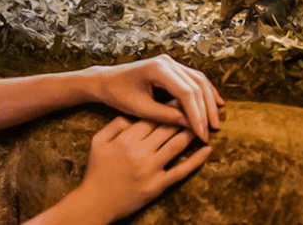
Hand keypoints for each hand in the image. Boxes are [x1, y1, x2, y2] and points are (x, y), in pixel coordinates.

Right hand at [75, 116, 212, 222]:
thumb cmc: (96, 170)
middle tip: (195, 105)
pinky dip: (196, 160)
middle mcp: (140, 151)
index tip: (177, 99)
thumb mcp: (98, 141)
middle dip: (182, 115)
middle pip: (166, 128)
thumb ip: (115, 124)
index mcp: (126, 139)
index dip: (166, 107)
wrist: (95, 202)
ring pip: (177, 145)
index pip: (152, 117)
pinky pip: (181, 171)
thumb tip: (134, 115)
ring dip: (191, 132)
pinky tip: (207, 150)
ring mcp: (151, 169)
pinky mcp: (158, 185)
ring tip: (202, 123)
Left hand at [88, 55, 223, 141]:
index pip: (186, 93)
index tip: (202, 134)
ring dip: (209, 101)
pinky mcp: (171, 67)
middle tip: (211, 131)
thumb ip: (166, 116)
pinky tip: (215, 103)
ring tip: (215, 121)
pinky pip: (194, 78)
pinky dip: (205, 91)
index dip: (197, 115)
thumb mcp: (141, 109)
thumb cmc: (119, 94)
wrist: (106, 81)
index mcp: (158, 69)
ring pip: (199, 80)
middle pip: (196, 85)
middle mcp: (168, 62)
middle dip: (206, 110)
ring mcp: (171, 62)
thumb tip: (191, 125)